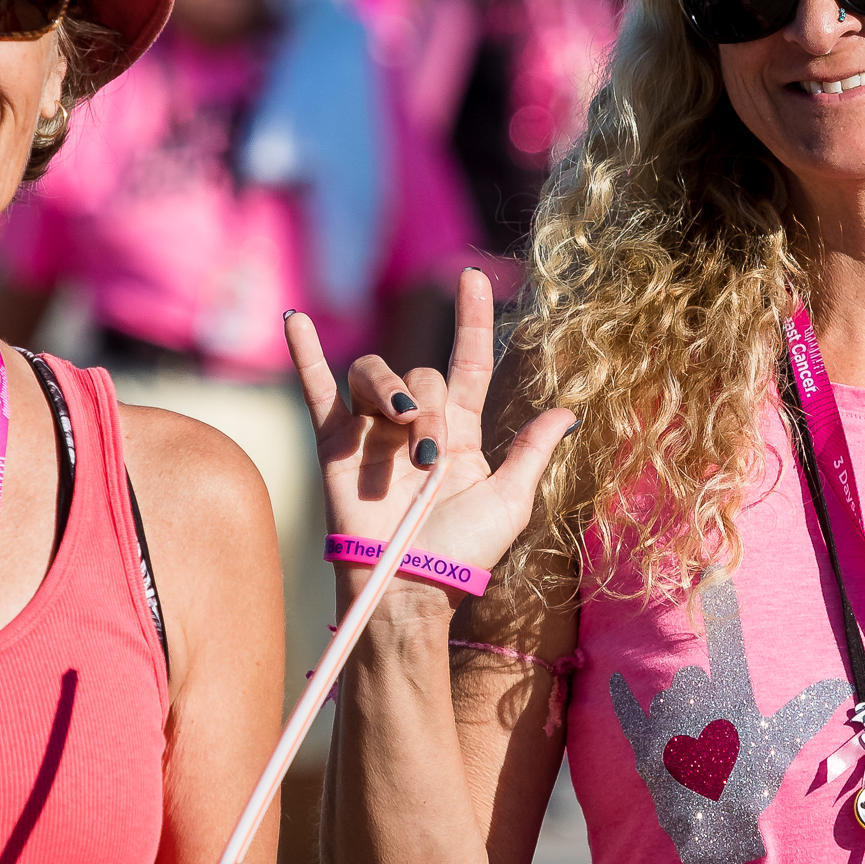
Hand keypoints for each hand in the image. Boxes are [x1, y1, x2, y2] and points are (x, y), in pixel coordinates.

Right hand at [285, 268, 574, 590]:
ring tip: (398, 423)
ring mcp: (371, 431)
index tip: (471, 276)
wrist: (405, 587)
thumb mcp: (509, 501)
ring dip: (388, 390)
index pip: (468, 362)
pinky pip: (316, 389)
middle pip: (420, 374)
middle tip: (427, 454)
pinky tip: (294, 319)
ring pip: (375, 374)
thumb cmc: (460, 555)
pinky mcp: (333, 444)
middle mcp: (412, 425)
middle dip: (427, 405)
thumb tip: (570, 411)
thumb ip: (532, 452)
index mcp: (459, 434)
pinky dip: (304, 353)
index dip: (471, 320)